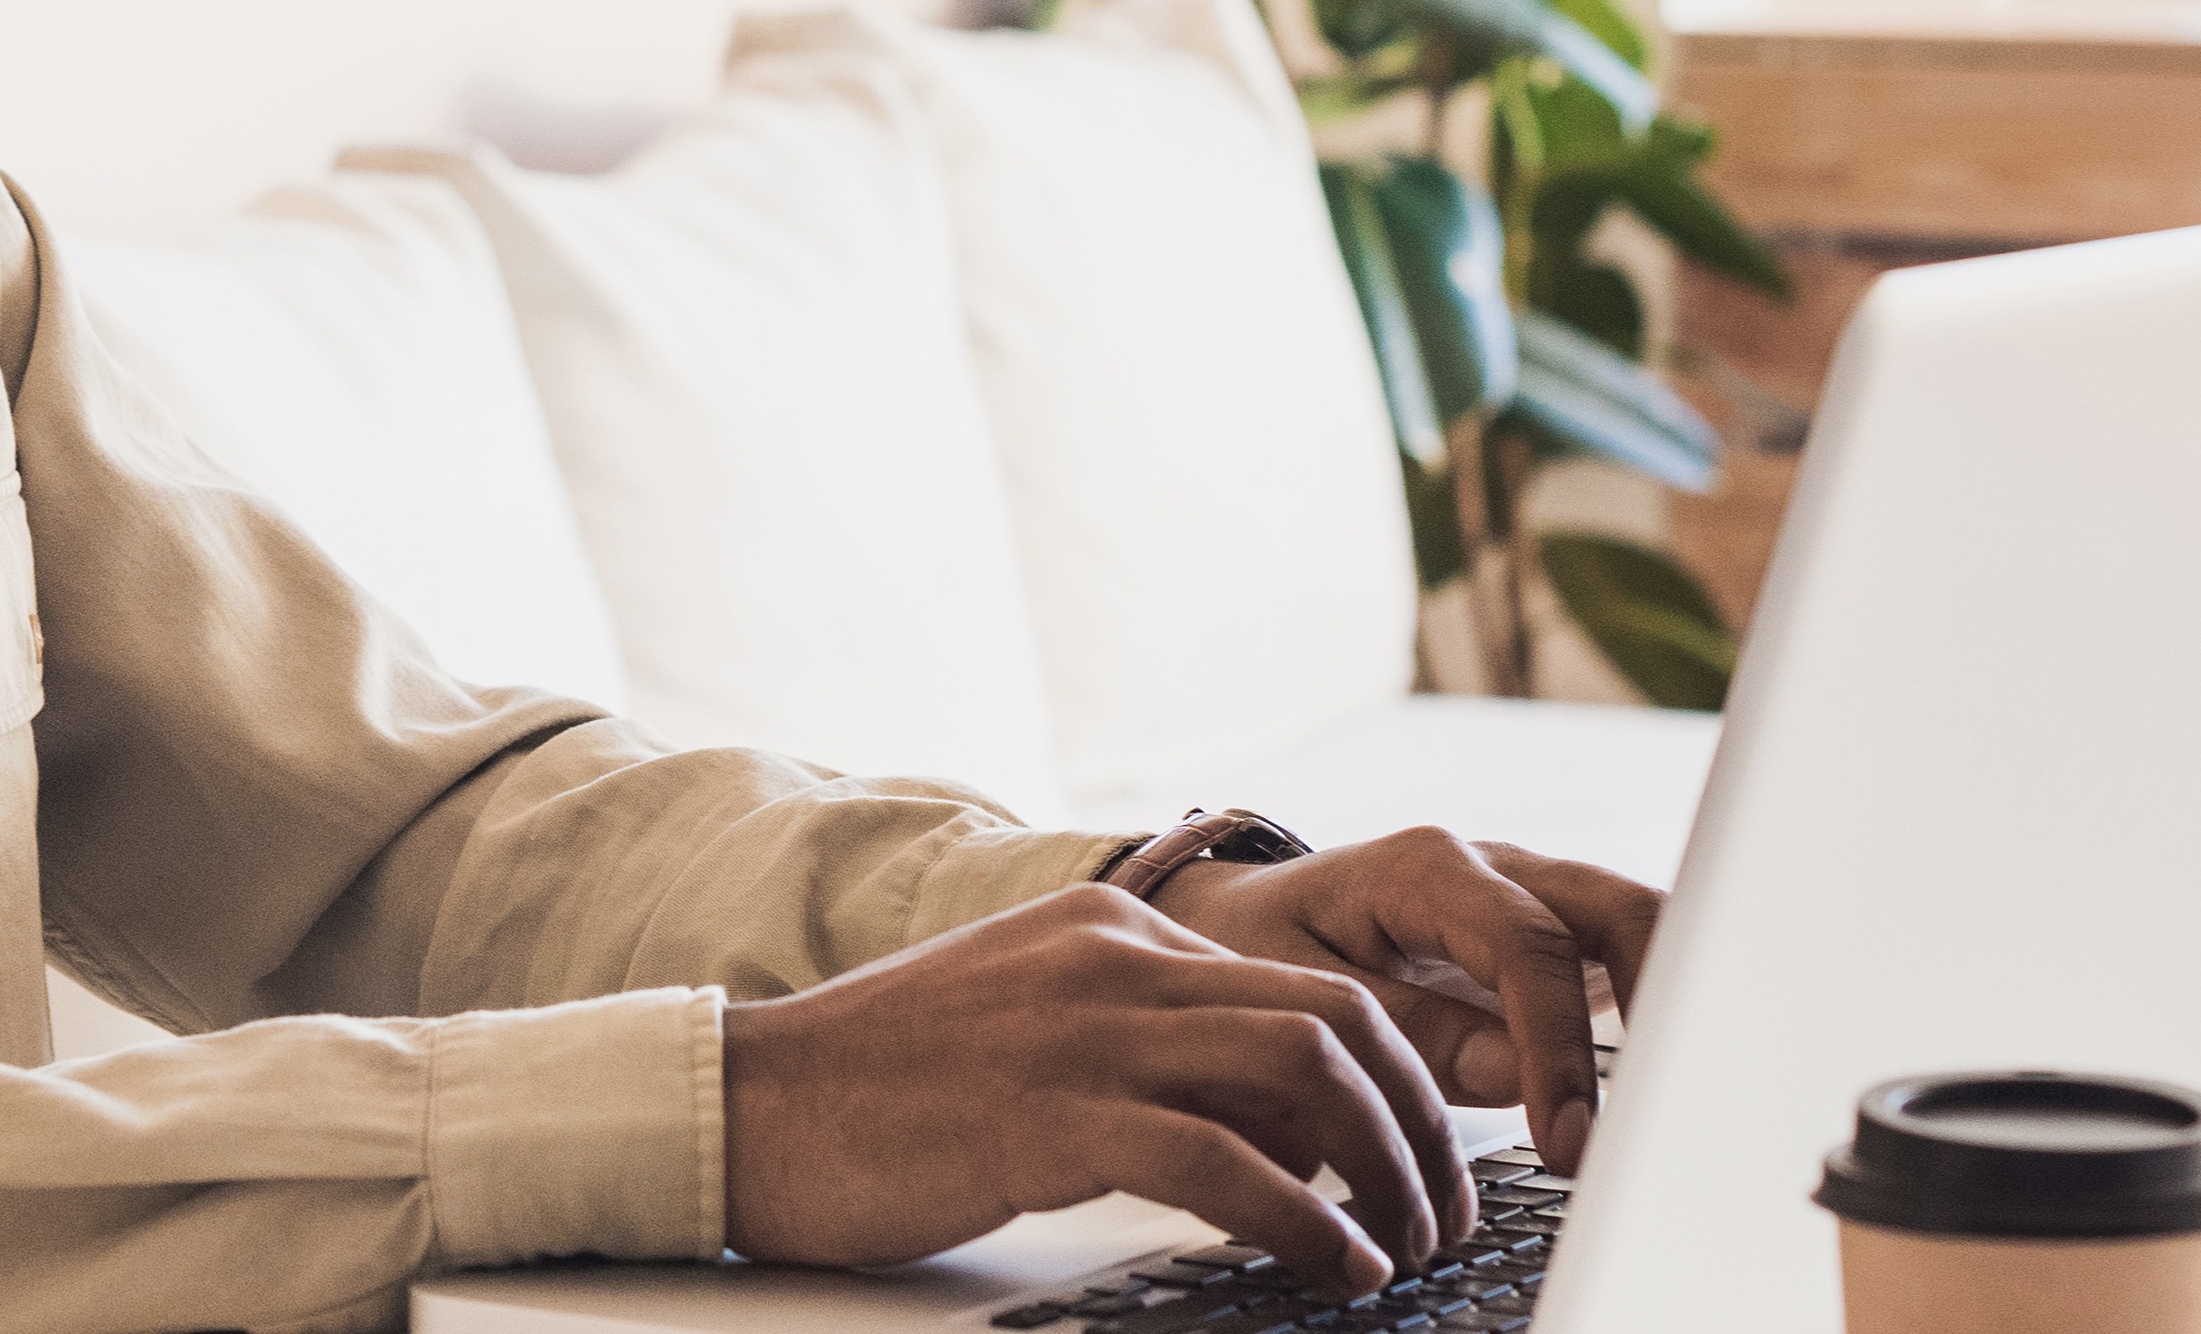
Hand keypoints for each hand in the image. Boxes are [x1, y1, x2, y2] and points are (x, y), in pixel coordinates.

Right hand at [720, 882, 1465, 1295]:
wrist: (752, 1103)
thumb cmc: (883, 1091)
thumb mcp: (1032, 1031)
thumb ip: (1140, 1049)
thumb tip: (1269, 1130)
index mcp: (1113, 933)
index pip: (1305, 986)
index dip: (1392, 1079)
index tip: (1422, 1159)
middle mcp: (1113, 960)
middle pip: (1334, 1019)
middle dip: (1417, 1124)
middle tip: (1448, 1212)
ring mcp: (1082, 1031)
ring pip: (1303, 1074)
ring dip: (1385, 1173)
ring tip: (1411, 1246)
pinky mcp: (1050, 1115)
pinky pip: (1223, 1160)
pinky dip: (1307, 1220)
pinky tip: (1339, 1267)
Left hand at [1150, 830, 1661, 1175]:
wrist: (1243, 916)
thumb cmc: (1258, 948)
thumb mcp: (1298, 989)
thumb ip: (1405, 1029)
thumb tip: (1514, 1073)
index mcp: (1427, 868)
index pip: (1528, 949)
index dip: (1557, 1049)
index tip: (1566, 1142)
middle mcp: (1497, 868)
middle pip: (1622, 911)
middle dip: (1662, 1007)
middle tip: (1652, 1121)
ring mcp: (1534, 897)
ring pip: (1642, 929)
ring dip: (1671, 1011)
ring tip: (1673, 1113)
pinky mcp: (1553, 938)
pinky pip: (1625, 964)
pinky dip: (1655, 1018)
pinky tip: (1655, 1096)